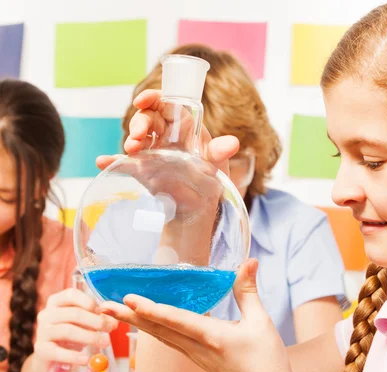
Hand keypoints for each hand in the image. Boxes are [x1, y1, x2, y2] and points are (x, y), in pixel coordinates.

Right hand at [32, 288, 117, 369]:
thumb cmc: (71, 335)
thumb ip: (97, 317)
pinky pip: (57, 351)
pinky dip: (73, 356)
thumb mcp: (83, 322)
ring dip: (90, 337)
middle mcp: (47, 314)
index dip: (90, 302)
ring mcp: (42, 331)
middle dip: (96, 321)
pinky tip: (86, 360)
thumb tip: (114, 318)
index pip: (72, 295)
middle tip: (110, 328)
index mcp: (57, 302)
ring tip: (105, 343)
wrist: (51, 359)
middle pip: (74, 313)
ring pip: (68, 331)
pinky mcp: (40, 350)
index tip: (105, 312)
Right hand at [95, 90, 239, 241]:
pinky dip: (112, 161)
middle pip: (147, 119)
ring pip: (136, 138)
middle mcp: (165, 136)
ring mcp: (152, 152)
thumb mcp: (217, 163)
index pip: (165, 104)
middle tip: (138, 135)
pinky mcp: (143, 170)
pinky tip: (103, 162)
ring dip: (130, 139)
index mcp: (183, 126)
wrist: (200, 207)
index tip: (144, 100)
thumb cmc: (211, 178)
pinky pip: (125, 163)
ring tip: (132, 148)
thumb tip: (232, 143)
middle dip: (139, 122)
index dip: (152, 98)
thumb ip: (221, 151)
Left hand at [99, 260, 303, 371]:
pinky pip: (170, 342)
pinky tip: (148, 324)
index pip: (175, 321)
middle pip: (157, 330)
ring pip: (160, 337)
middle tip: (103, 305)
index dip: (151, 309)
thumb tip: (248, 262)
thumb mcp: (261, 323)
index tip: (129, 298)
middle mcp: (197, 348)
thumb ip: (248, 292)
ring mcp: (195, 357)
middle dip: (129, 317)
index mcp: (212, 337)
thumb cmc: (267, 362)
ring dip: (137, 324)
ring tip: (117, 312)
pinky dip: (154, 330)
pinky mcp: (198, 361)